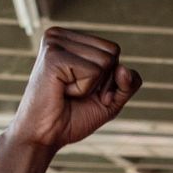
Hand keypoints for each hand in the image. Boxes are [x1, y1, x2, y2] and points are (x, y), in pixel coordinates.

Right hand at [6, 28, 141, 151]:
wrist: (44, 137)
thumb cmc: (72, 118)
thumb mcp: (110, 101)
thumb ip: (128, 84)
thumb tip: (124, 68)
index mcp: (69, 38)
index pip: (113, 49)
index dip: (109, 78)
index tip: (85, 92)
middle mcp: (59, 34)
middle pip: (112, 52)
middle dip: (103, 82)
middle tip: (77, 94)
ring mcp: (54, 43)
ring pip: (105, 61)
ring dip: (91, 87)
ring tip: (67, 92)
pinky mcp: (53, 56)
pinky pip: (93, 71)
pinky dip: (83, 89)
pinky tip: (62, 92)